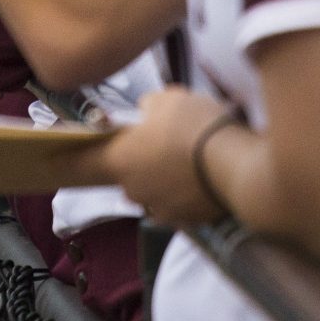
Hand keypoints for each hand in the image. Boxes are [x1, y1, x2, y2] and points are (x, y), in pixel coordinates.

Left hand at [85, 87, 237, 226]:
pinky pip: (179, 205)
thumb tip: (146, 112)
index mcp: (120, 159)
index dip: (84, 153)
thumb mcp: (169, 98)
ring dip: (165, 180)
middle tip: (168, 144)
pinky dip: (188, 194)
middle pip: (128, 175)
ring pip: (154, 191)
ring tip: (191, 161)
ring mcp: (159, 210)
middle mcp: (132, 190)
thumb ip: (149, 106)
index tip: (88, 147)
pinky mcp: (186, 222)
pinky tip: (206, 178)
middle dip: (143, 162)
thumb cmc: (194, 126)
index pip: (86, 160)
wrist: (235, 165)